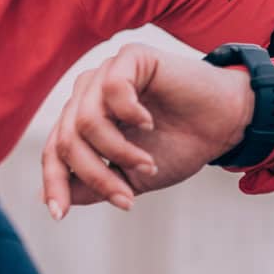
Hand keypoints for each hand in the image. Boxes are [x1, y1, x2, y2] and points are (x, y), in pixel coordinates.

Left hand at [40, 42, 256, 218]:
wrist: (223, 124)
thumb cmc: (178, 147)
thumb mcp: (130, 176)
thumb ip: (92, 185)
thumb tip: (49, 199)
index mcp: (82, 120)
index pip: (55, 151)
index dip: (54, 183)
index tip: (59, 215)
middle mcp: (88, 94)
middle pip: (68, 140)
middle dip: (95, 175)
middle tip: (126, 198)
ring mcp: (106, 74)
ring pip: (86, 120)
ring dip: (119, 152)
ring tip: (149, 165)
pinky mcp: (130, 57)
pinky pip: (113, 89)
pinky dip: (131, 114)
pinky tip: (150, 124)